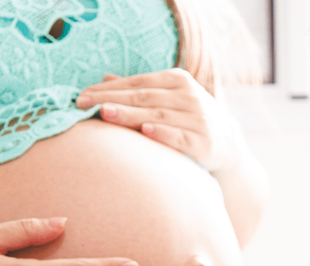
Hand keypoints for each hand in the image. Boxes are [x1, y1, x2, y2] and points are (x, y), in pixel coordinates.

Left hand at [77, 69, 244, 173]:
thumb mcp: (168, 99)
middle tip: (83, 104)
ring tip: (105, 114)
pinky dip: (163, 133)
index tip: (81, 96)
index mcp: (177, 80)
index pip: (136, 82)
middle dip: (111, 100)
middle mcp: (188, 95)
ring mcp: (198, 118)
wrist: (228, 143)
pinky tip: (145, 131)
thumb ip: (139, 90)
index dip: (108, 88)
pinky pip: (180, 136)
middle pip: (143, 97)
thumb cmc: (189, 118)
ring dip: (130, 115)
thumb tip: (105, 78)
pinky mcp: (205, 141)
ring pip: (157, 115)